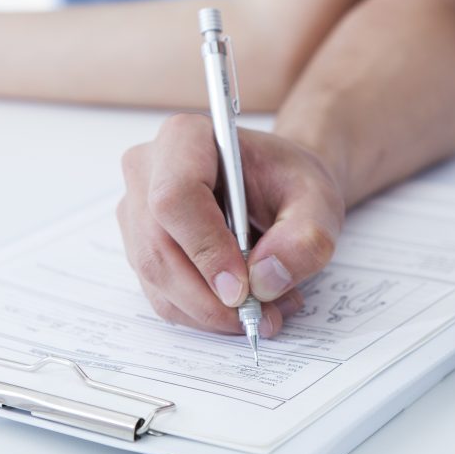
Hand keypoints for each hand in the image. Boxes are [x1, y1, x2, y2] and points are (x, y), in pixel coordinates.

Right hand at [117, 113, 345, 336]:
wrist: (277, 184)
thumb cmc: (289, 181)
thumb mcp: (318, 202)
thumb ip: (305, 237)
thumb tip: (265, 280)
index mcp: (185, 137)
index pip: (174, 197)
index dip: (206, 249)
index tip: (243, 288)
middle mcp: (147, 169)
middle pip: (157, 248)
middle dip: (209, 298)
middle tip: (261, 316)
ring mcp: (136, 210)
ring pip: (156, 279)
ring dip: (209, 311)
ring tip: (265, 308)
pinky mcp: (139, 245)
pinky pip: (161, 294)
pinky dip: (202, 313)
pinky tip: (241, 305)